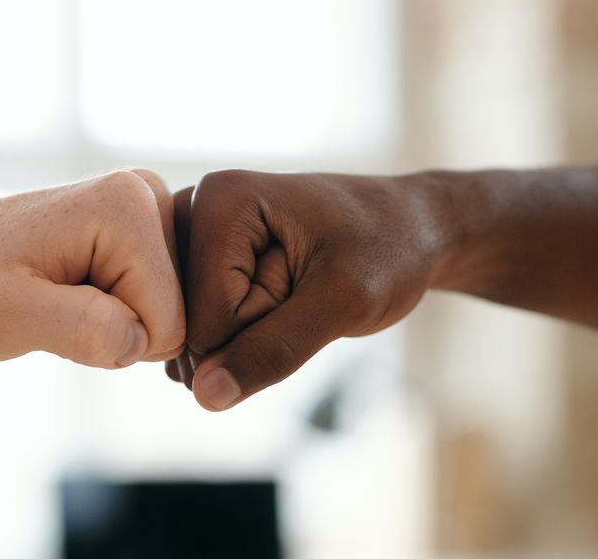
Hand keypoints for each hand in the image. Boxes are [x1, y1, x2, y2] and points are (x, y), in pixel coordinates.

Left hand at [0, 170, 185, 366]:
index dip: (113, 339)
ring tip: (63, 295)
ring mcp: (151, 207)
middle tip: (57, 304)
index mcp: (127, 206)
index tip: (56, 311)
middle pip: (177, 314)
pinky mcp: (147, 226)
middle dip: (118, 328)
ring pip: (170, 310)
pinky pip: (160, 300)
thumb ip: (78, 327)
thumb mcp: (7, 316)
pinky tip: (79, 289)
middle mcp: (150, 193)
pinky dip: (119, 309)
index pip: (168, 322)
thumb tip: (138, 342)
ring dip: (117, 320)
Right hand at [169, 170, 452, 409]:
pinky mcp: (197, 262)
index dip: (265, 324)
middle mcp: (190, 211)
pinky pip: (199, 331)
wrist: (408, 229)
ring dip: (246, 335)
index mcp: (218, 199)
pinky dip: (239, 334)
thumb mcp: (344, 302)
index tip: (310, 278)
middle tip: (302, 285)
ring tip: (292, 287)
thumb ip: (274, 349)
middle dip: (249, 332)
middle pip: (190, 328)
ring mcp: (189, 238)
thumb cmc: (387, 251)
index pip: (205, 321)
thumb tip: (206, 397)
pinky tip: (272, 298)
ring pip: (193, 334)